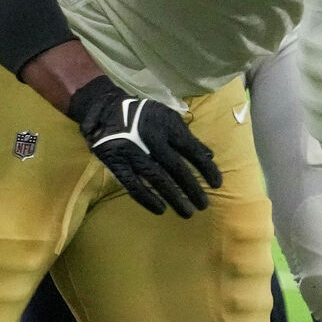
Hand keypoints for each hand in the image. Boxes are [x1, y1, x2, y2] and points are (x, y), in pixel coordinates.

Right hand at [67, 76, 220, 217]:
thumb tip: (209, 156)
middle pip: (176, 167)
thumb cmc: (142, 115)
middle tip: (204, 205)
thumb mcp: (167, 118)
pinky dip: (147, 199)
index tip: (217, 184)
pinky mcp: (116, 162)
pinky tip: (160, 209)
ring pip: (157, 178)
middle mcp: (151, 138)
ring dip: (174, 197)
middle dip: (192, 188)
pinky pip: (133, 185)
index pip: (192, 150)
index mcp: (166, 125)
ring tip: (187, 212)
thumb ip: (188, 137)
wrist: (104, 108)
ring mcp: (132, 151)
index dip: (206, 168)